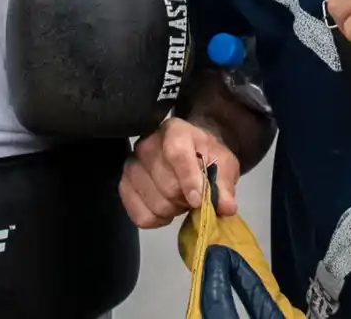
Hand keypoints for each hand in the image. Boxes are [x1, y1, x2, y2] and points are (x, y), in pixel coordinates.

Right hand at [119, 118, 238, 228]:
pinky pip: (140, 216)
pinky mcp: (124, 186)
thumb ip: (224, 184)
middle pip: (167, 185)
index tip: (198, 200)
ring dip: (172, 210)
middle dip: (185, 199)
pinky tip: (165, 210)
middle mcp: (147, 144)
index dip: (188, 179)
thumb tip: (226, 207)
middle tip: (194, 198)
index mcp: (175, 131)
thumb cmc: (207, 158)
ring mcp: (132, 165)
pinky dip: (157, 220)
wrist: (191, 155)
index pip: (177, 154)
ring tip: (180, 200)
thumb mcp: (224, 165)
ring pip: (154, 203)